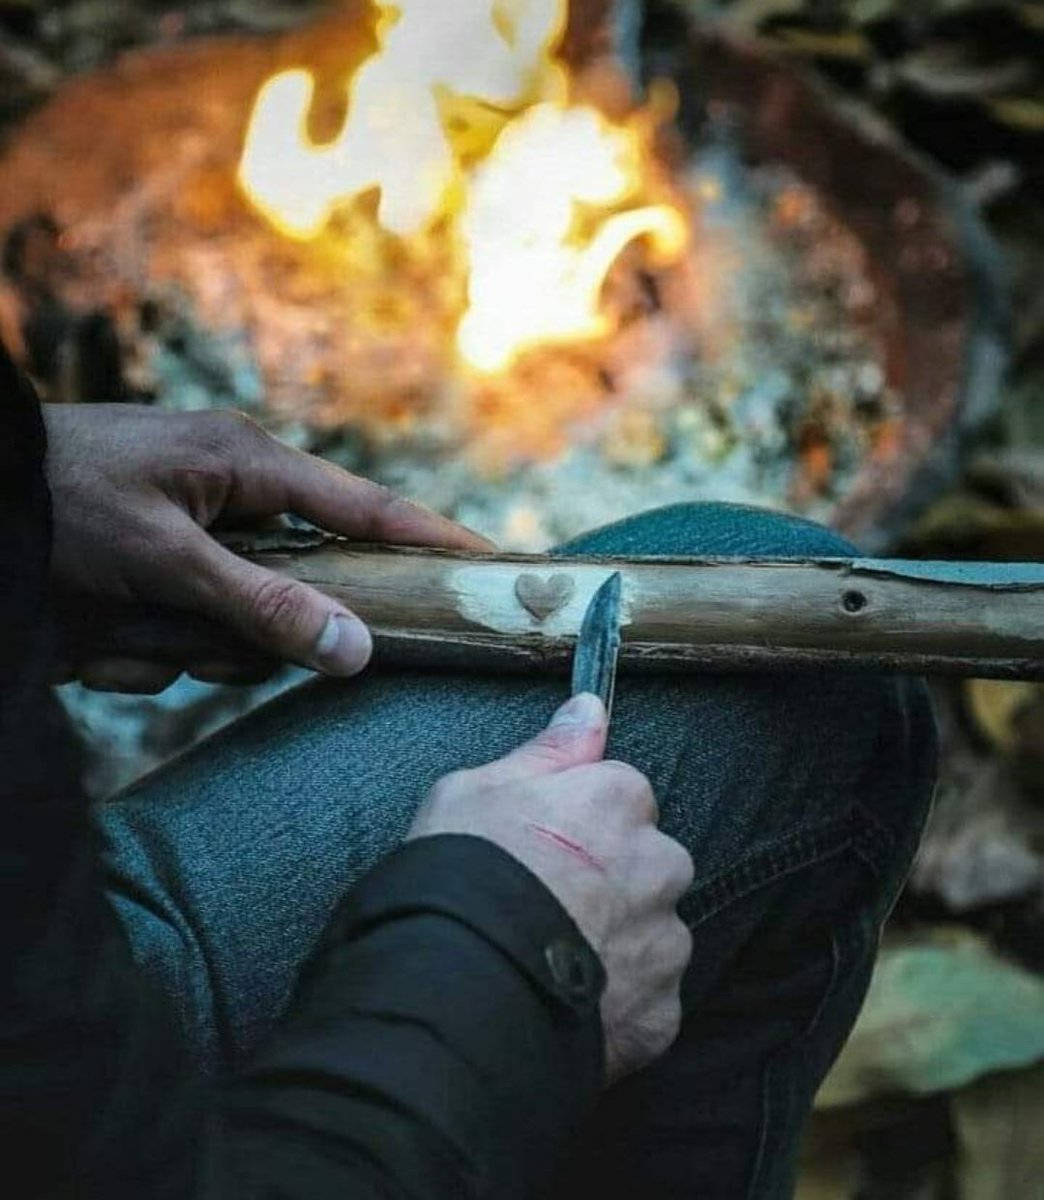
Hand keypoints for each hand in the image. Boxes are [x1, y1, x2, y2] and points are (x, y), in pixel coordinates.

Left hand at [44, 404, 490, 691]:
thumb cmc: (59, 503)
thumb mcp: (165, 556)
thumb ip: (264, 604)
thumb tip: (357, 651)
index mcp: (249, 468)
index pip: (368, 508)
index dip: (432, 539)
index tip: (491, 565)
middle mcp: (231, 507)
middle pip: (300, 593)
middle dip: (251, 633)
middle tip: (195, 630)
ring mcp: (194, 552)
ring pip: (238, 634)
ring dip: (182, 648)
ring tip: (120, 625)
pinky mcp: (157, 590)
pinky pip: (183, 648)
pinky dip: (140, 655)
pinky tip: (93, 636)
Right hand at [407, 693, 692, 1082]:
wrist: (457, 986)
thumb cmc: (461, 873)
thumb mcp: (477, 788)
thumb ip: (548, 750)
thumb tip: (589, 707)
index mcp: (619, 801)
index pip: (622, 795)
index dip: (580, 822)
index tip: (545, 846)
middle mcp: (658, 865)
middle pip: (648, 864)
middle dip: (614, 882)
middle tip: (551, 906)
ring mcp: (664, 944)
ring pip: (654, 935)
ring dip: (620, 945)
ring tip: (556, 963)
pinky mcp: (659, 1015)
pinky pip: (647, 1002)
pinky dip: (617, 1006)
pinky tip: (569, 1008)